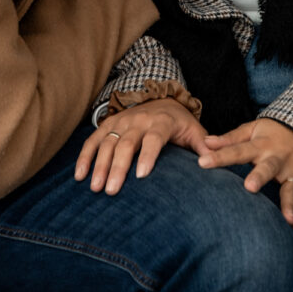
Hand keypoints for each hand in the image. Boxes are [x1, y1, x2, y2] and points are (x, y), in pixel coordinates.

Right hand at [75, 98, 207, 193]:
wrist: (164, 100)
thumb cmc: (180, 123)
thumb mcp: (195, 131)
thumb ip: (204, 146)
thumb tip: (213, 162)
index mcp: (162, 122)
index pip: (154, 138)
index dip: (148, 155)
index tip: (141, 176)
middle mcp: (140, 119)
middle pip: (127, 143)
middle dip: (118, 167)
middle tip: (111, 191)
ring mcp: (122, 121)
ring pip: (108, 142)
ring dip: (99, 165)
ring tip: (95, 187)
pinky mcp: (110, 124)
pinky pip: (93, 139)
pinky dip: (85, 156)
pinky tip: (79, 176)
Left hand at [199, 118, 292, 229]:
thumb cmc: (274, 132)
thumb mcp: (253, 129)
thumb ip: (230, 138)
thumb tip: (206, 142)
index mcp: (261, 145)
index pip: (237, 151)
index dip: (220, 156)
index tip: (202, 162)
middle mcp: (277, 159)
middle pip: (267, 168)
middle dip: (259, 176)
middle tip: (250, 186)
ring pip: (291, 189)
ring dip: (289, 204)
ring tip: (288, 220)